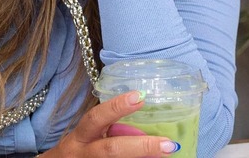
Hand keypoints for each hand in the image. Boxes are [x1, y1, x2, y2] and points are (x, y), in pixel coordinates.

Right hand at [39, 91, 178, 157]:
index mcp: (80, 136)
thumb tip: (146, 121)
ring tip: (167, 154)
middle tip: (169, 144)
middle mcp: (83, 153)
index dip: (116, 107)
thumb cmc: (79, 150)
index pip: (96, 118)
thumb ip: (108, 128)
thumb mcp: (87, 136)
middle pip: (112, 150)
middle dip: (142, 146)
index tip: (140, 96)